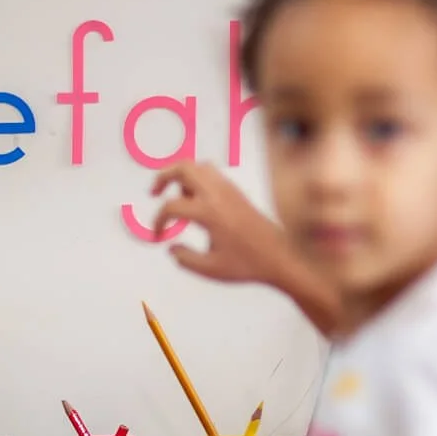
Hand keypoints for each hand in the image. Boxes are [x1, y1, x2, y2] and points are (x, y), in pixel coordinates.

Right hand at [151, 161, 291, 286]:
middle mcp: (219, 195)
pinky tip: (198, 202)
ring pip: (199, 166)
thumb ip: (185, 258)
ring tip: (179, 199)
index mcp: (210, 212)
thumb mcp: (210, 269)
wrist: (282, 257)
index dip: (158, 221)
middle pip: (184, 167)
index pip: (171, 206)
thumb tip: (172, 248)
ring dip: (182, 177)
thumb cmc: (249, 264)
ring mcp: (230, 190)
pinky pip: (213, 175)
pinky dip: (198, 181)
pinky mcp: (238, 192)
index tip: (158, 236)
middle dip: (163, 176)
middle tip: (155, 192)